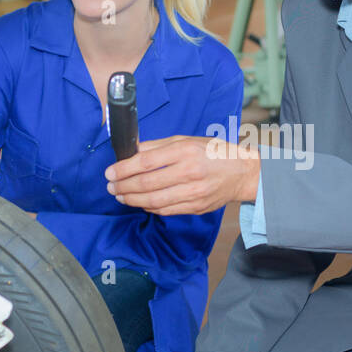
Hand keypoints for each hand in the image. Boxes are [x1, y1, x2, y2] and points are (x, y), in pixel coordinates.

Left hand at [105, 136, 259, 215]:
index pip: (146, 162)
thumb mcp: (185, 140)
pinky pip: (166, 210)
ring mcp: (193, 192)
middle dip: (123, 186)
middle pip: (147, 184)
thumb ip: (157, 147)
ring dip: (132, 200)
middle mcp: (189, 172)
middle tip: (111, 186)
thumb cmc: (213, 153)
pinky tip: (140, 203)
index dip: (124, 169)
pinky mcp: (196, 207)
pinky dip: (149, 207)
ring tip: (121, 196)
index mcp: (184, 151)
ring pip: (154, 201)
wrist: (241, 172)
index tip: (110, 172)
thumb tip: (131, 152)